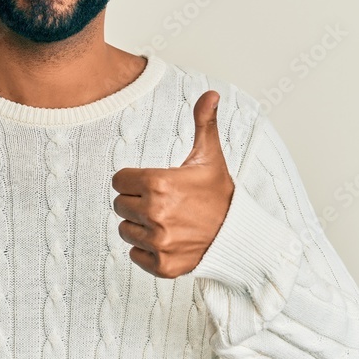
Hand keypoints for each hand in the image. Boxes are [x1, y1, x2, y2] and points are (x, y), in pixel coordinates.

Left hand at [112, 90, 233, 277]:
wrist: (239, 235)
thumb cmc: (220, 194)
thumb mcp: (210, 157)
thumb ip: (204, 123)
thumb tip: (212, 93)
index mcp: (159, 183)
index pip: (119, 181)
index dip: (134, 180)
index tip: (154, 184)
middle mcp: (155, 213)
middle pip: (120, 205)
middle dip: (137, 202)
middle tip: (162, 203)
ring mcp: (159, 242)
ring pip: (125, 230)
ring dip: (140, 226)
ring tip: (166, 221)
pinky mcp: (162, 265)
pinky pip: (135, 255)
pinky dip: (147, 251)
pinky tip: (168, 241)